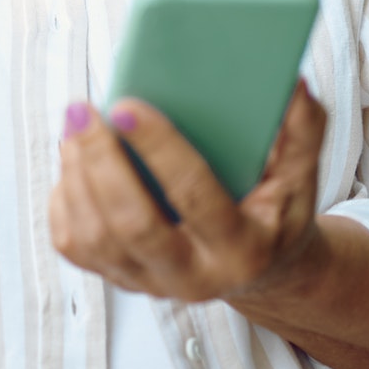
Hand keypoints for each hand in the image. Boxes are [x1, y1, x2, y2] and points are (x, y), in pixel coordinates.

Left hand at [47, 80, 328, 302]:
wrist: (259, 268)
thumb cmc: (274, 207)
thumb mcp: (300, 174)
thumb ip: (303, 131)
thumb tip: (293, 84)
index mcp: (242, 247)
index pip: (194, 197)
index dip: (159, 149)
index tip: (126, 103)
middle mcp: (193, 277)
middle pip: (132, 225)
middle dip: (100, 161)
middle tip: (82, 109)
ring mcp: (150, 284)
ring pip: (94, 236)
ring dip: (75, 174)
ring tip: (75, 123)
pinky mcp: (118, 279)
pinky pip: (74, 244)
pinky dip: (64, 197)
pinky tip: (73, 158)